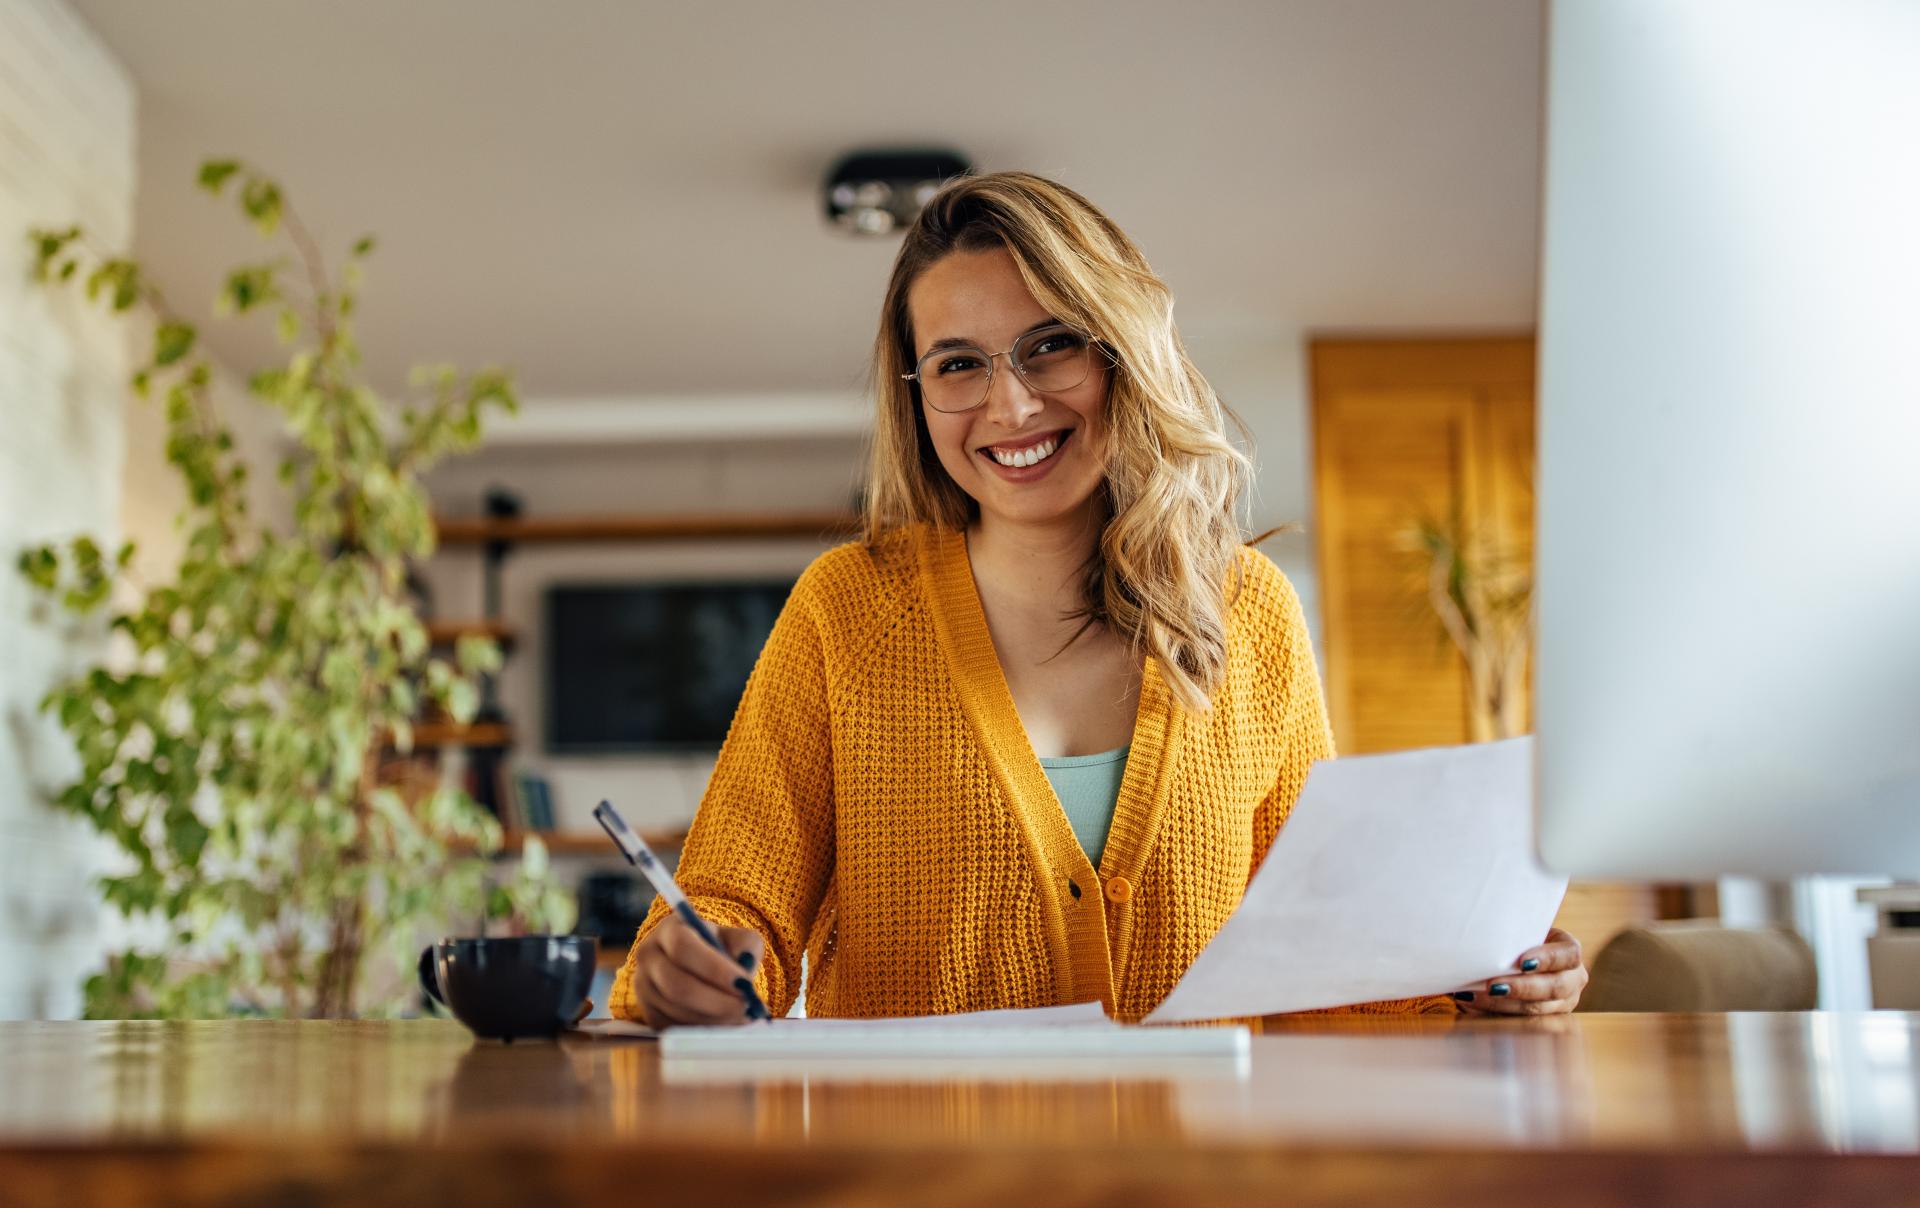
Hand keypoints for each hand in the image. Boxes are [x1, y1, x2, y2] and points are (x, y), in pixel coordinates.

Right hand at [631, 914, 766, 1027]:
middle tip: (745, 1008)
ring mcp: (644, 987)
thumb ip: (746, 947)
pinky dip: (703, 1029)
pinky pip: (675, 1027)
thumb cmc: (720, 949)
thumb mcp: (737, 938)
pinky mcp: (649, 1014)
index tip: (743, 983)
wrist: (698, 967)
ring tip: (741, 1016)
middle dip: (715, 1000)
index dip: (713, 968)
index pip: (683, 947)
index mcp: (669, 930)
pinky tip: (725, 1023)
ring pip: (677, 1010)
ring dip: (713, 1018)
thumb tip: (746, 967)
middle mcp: (649, 956)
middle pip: (676, 985)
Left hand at [1452, 927, 1586, 1015]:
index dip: (1549, 958)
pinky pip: (1521, 1022)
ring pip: (1537, 1009)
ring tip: (1473, 996)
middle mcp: (1572, 980)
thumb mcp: (1522, 932)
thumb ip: (1512, 934)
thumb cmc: (1518, 940)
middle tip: (1492, 986)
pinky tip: (1472, 1006)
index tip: (1522, 962)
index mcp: (1570, 953)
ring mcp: (1562, 1004)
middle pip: (1555, 987)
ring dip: (1502, 1004)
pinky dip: (1494, 1014)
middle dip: (1522, 988)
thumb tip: (1483, 935)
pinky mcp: (1545, 1020)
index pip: (1570, 954)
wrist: (1516, 958)